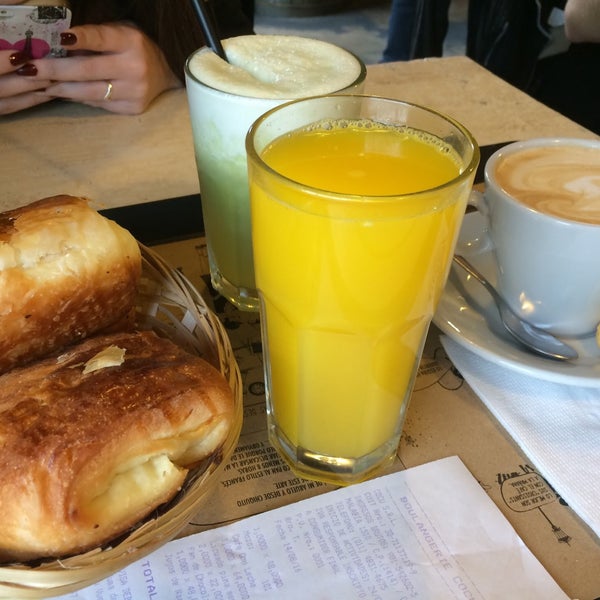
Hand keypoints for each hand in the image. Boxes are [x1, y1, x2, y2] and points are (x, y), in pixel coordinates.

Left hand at [2, 22, 182, 115]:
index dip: (80, 39)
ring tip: (41, 84)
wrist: (164, 76)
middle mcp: (135, 68)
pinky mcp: (132, 108)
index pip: (101, 39)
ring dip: (61, 88)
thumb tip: (57, 46)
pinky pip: (98, 104)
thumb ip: (94, 38)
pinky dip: (78, 98)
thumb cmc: (134, 50)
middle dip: (56, 69)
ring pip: (90, 92)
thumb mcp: (119, 34)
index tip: (59, 39)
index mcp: (131, 42)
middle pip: (88, 70)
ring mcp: (134, 92)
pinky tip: (64, 93)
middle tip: (32, 69)